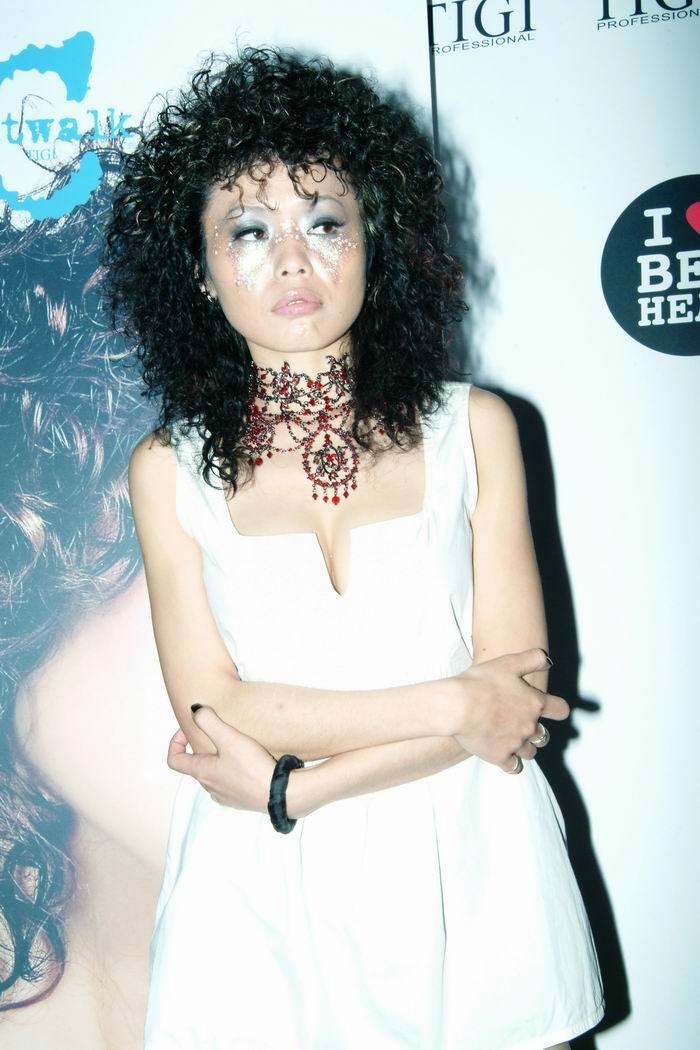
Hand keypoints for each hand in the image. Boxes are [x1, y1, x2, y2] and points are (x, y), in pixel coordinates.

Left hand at [167, 705, 275, 811]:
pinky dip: (233, 772)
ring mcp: (224, 796)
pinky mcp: (240, 801)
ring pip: (213, 775)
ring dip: (219, 761)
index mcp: (201, 772)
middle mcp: (209, 787)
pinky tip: (248, 764)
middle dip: (202, 748)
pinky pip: (229, 784)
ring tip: (236, 747)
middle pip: (195, 766)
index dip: (175, 742)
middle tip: (218, 734)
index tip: (188, 731)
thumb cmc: (252, 767)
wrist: (279, 794)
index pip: (174, 760)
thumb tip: (194, 710)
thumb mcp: (229, 738)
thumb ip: (208, 721)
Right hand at [452, 648, 568, 772]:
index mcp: (534, 703)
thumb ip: (530, 659)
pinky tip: (504, 757)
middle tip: (523, 725)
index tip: (554, 710)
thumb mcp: (507, 663)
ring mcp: (516, 743)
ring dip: (524, 747)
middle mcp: (529, 726)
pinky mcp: (500, 756)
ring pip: (530, 752)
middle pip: (544, 735)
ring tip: (511, 741)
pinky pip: (513, 767)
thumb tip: (546, 659)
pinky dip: (511, 763)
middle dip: (536, 731)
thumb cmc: (481, 682)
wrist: (457, 706)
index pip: (560, 710)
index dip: (558, 709)